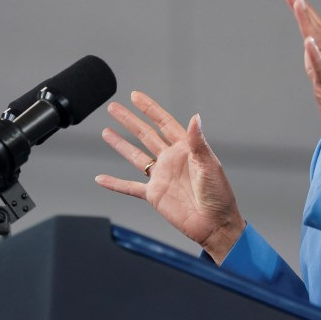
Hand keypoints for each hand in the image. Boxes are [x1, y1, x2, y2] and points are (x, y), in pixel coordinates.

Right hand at [95, 91, 243, 264]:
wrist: (215, 224)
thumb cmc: (219, 194)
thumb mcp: (210, 165)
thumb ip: (198, 142)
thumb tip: (195, 117)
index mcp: (186, 149)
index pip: (164, 123)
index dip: (150, 109)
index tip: (135, 96)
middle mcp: (171, 159)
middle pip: (145, 135)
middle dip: (130, 120)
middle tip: (113, 107)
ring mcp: (161, 176)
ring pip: (136, 156)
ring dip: (120, 144)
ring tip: (106, 132)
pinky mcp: (154, 195)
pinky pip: (130, 187)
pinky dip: (115, 184)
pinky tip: (101, 178)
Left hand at [284, 0, 320, 153]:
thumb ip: (318, 66)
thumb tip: (309, 51)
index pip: (318, 32)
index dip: (306, 13)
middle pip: (318, 32)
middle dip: (304, 11)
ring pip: (319, 45)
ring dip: (309, 24)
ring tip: (299, 4)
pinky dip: (314, 55)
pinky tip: (308, 42)